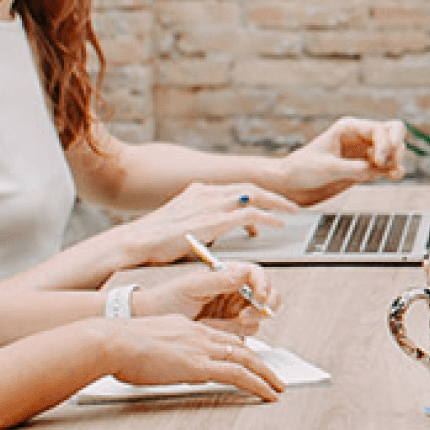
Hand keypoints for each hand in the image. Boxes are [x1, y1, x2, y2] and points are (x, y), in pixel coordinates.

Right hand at [101, 315, 285, 400]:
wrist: (111, 342)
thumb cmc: (118, 347)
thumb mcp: (148, 344)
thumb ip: (164, 353)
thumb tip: (169, 366)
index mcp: (185, 328)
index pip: (221, 339)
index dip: (238, 350)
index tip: (248, 360)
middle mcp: (198, 334)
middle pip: (239, 346)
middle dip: (260, 362)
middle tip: (273, 375)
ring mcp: (200, 348)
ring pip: (245, 358)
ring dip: (265, 374)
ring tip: (278, 387)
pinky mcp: (198, 365)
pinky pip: (238, 374)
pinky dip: (257, 384)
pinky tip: (267, 394)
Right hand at [111, 182, 291, 268]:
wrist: (138, 242)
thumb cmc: (155, 240)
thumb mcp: (183, 224)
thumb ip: (201, 223)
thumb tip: (215, 232)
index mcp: (199, 191)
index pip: (235, 188)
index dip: (256, 194)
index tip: (269, 202)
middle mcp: (207, 191)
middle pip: (250, 186)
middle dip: (272, 194)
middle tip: (289, 205)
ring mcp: (212, 203)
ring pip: (255, 194)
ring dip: (277, 202)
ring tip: (291, 211)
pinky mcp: (215, 219)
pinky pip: (251, 213)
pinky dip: (269, 216)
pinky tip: (279, 224)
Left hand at [135, 264, 276, 332]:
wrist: (151, 324)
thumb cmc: (164, 300)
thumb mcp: (191, 287)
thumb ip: (219, 280)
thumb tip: (244, 274)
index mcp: (227, 274)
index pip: (258, 275)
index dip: (263, 286)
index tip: (257, 298)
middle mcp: (234, 291)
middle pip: (267, 297)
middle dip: (261, 308)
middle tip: (244, 317)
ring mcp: (234, 311)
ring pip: (257, 319)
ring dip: (238, 324)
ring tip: (213, 324)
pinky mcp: (230, 329)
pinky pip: (244, 334)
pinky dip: (231, 334)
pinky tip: (212, 330)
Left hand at [267, 116, 407, 199]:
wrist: (291, 185)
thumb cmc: (302, 169)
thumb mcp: (326, 168)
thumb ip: (353, 168)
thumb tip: (377, 169)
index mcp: (348, 128)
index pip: (379, 129)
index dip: (384, 144)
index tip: (378, 161)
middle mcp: (359, 137)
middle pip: (392, 131)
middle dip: (397, 146)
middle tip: (391, 162)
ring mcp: (363, 153)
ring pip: (393, 149)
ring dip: (397, 159)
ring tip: (392, 173)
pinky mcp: (364, 168)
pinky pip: (387, 166)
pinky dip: (394, 170)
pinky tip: (394, 176)